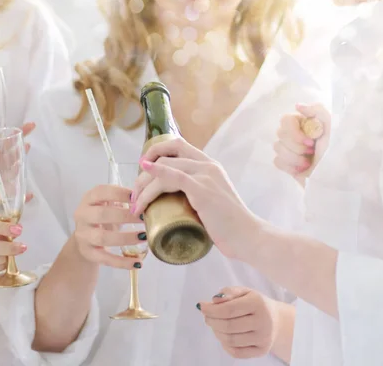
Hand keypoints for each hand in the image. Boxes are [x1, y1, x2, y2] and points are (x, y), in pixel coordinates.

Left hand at [0, 122, 35, 214]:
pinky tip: (30, 194)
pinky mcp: (5, 196)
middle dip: (21, 139)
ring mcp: (3, 181)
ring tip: (25, 150)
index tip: (16, 121)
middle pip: (13, 152)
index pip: (1, 143)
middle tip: (30, 126)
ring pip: (15, 170)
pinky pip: (18, 197)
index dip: (9, 132)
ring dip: (20, 162)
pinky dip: (25, 197)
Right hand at [73, 184, 145, 269]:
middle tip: (144, 218)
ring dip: (125, 237)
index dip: (119, 193)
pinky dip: (122, 262)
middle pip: (102, 214)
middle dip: (125, 215)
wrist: (85, 239)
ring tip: (143, 237)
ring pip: (102, 237)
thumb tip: (147, 198)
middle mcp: (82, 216)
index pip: (101, 192)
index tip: (138, 197)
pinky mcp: (88, 253)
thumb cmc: (103, 217)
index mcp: (88, 199)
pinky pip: (105, 259)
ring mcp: (83, 235)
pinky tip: (137, 262)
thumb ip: (123, 200)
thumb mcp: (108, 204)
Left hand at [131, 138, 261, 260]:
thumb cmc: (229, 226)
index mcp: (210, 165)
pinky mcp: (202, 189)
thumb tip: (175, 204)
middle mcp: (207, 165)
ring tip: (135, 205)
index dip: (155, 152)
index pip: (177, 145)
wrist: (247, 237)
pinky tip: (141, 189)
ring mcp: (205, 175)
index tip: (142, 171)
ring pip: (164, 168)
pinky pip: (172, 177)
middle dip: (143, 173)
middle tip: (134, 195)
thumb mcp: (211, 202)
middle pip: (166, 154)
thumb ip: (197, 195)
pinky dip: (153, 178)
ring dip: (142, 186)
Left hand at [198, 287, 279, 358]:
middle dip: (212, 321)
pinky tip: (224, 335)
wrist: (276, 320)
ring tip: (215, 325)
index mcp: (258, 303)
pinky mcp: (262, 351)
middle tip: (207, 317)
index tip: (201, 307)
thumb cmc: (255, 304)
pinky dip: (225, 345)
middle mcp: (263, 322)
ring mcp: (263, 338)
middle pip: (228, 326)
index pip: (229, 309)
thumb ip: (229, 292)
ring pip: (230, 340)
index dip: (211, 310)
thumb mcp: (244, 292)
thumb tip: (214, 300)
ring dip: (217, 332)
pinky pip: (236, 352)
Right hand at [273, 103, 330, 185]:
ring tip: (308, 163)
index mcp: (305, 123)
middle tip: (312, 152)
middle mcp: (295, 134)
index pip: (285, 120)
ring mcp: (289, 150)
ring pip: (277, 148)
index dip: (294, 132)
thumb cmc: (336, 151)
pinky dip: (289, 166)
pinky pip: (277, 161)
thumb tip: (297, 106)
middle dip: (297, 146)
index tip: (310, 141)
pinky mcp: (286, 164)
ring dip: (294, 158)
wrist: (334, 178)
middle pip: (280, 134)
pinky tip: (301, 169)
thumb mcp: (333, 127)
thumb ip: (318, 111)